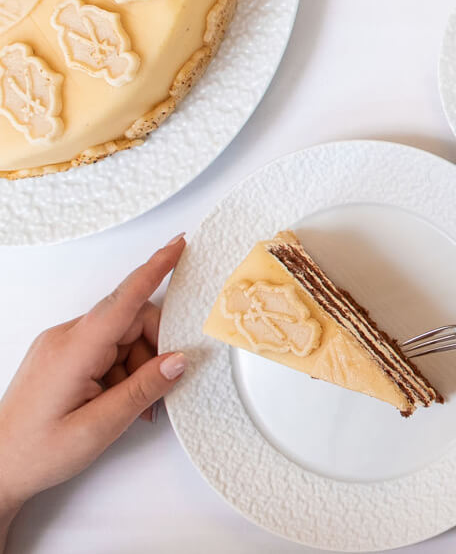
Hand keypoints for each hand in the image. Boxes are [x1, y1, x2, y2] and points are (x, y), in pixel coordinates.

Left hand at [0, 234, 186, 540]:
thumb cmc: (34, 453)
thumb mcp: (97, 429)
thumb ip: (142, 390)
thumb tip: (178, 360)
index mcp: (74, 350)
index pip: (124, 298)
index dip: (155, 268)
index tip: (178, 245)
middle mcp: (66, 337)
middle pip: (130, 321)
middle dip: (153, 349)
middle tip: (160, 387)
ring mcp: (62, 344)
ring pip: (121, 337)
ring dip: (137, 367)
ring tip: (131, 408)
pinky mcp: (62, 354)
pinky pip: (105, 348)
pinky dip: (121, 370)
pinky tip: (117, 401)